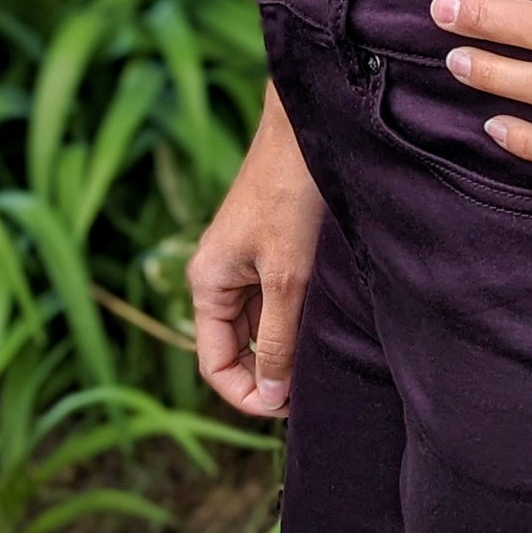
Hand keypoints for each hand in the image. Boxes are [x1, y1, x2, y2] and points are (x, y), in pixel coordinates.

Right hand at [188, 83, 326, 416]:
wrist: (310, 125)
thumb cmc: (292, 194)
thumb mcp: (287, 277)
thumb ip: (277, 341)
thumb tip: (271, 398)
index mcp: (207, 283)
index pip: (216, 365)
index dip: (248, 394)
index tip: (289, 407)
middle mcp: (217, 274)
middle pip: (235, 347)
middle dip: (269, 371)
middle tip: (312, 385)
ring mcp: (242, 259)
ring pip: (257, 323)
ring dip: (284, 343)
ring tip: (323, 353)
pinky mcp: (266, 245)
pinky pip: (272, 297)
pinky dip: (293, 314)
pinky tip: (323, 318)